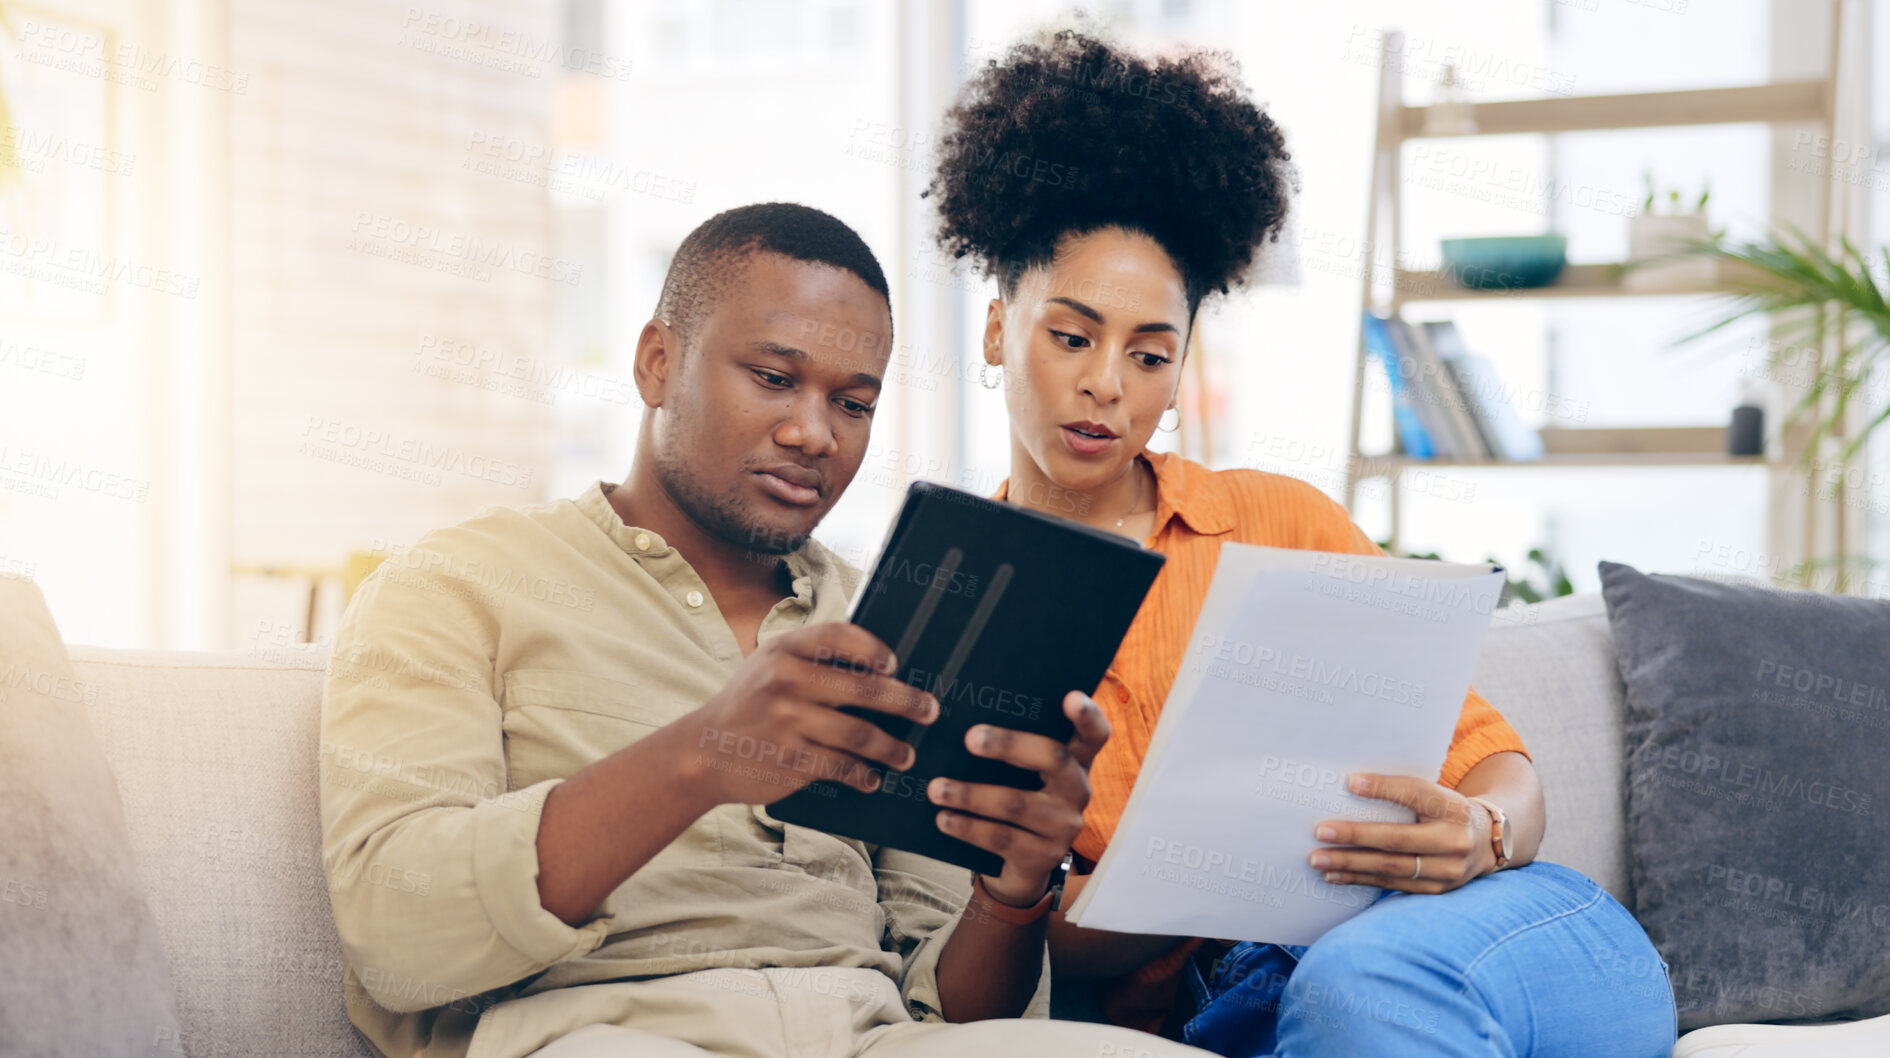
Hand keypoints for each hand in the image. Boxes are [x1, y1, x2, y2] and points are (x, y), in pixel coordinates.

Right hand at [681, 623, 937, 806]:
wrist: (702, 752)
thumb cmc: (747, 704)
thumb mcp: (768, 664)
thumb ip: (811, 657)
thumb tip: (877, 665)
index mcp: (784, 650)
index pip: (839, 637)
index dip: (873, 649)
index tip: (895, 665)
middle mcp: (787, 681)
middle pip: (865, 689)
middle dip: (907, 702)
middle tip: (929, 711)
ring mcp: (789, 721)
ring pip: (861, 734)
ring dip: (893, 748)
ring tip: (907, 755)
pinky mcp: (792, 759)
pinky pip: (842, 767)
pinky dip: (863, 775)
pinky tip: (872, 779)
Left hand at [927, 690, 1109, 907]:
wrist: (1023, 862)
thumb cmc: (1019, 796)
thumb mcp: (1025, 772)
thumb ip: (1013, 747)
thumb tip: (963, 718)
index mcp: (1077, 760)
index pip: (1095, 733)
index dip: (1087, 715)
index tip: (1070, 697)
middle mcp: (1078, 790)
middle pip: (1053, 758)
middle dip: (1009, 745)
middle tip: (970, 738)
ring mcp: (1064, 826)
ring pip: (1017, 804)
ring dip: (972, 794)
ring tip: (936, 788)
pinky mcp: (1044, 855)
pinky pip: (1002, 838)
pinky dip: (968, 827)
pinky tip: (943, 819)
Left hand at [1308, 773, 1493, 894]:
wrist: (1486, 843)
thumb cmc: (1445, 813)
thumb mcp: (1436, 795)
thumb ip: (1404, 792)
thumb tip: (1350, 785)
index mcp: (1453, 808)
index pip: (1416, 793)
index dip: (1383, 788)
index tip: (1350, 782)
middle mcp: (1454, 840)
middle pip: (1397, 839)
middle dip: (1355, 835)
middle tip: (1320, 832)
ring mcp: (1448, 870)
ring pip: (1391, 867)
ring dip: (1350, 864)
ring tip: (1317, 859)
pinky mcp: (1436, 890)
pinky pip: (1391, 885)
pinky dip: (1359, 879)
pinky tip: (1334, 875)